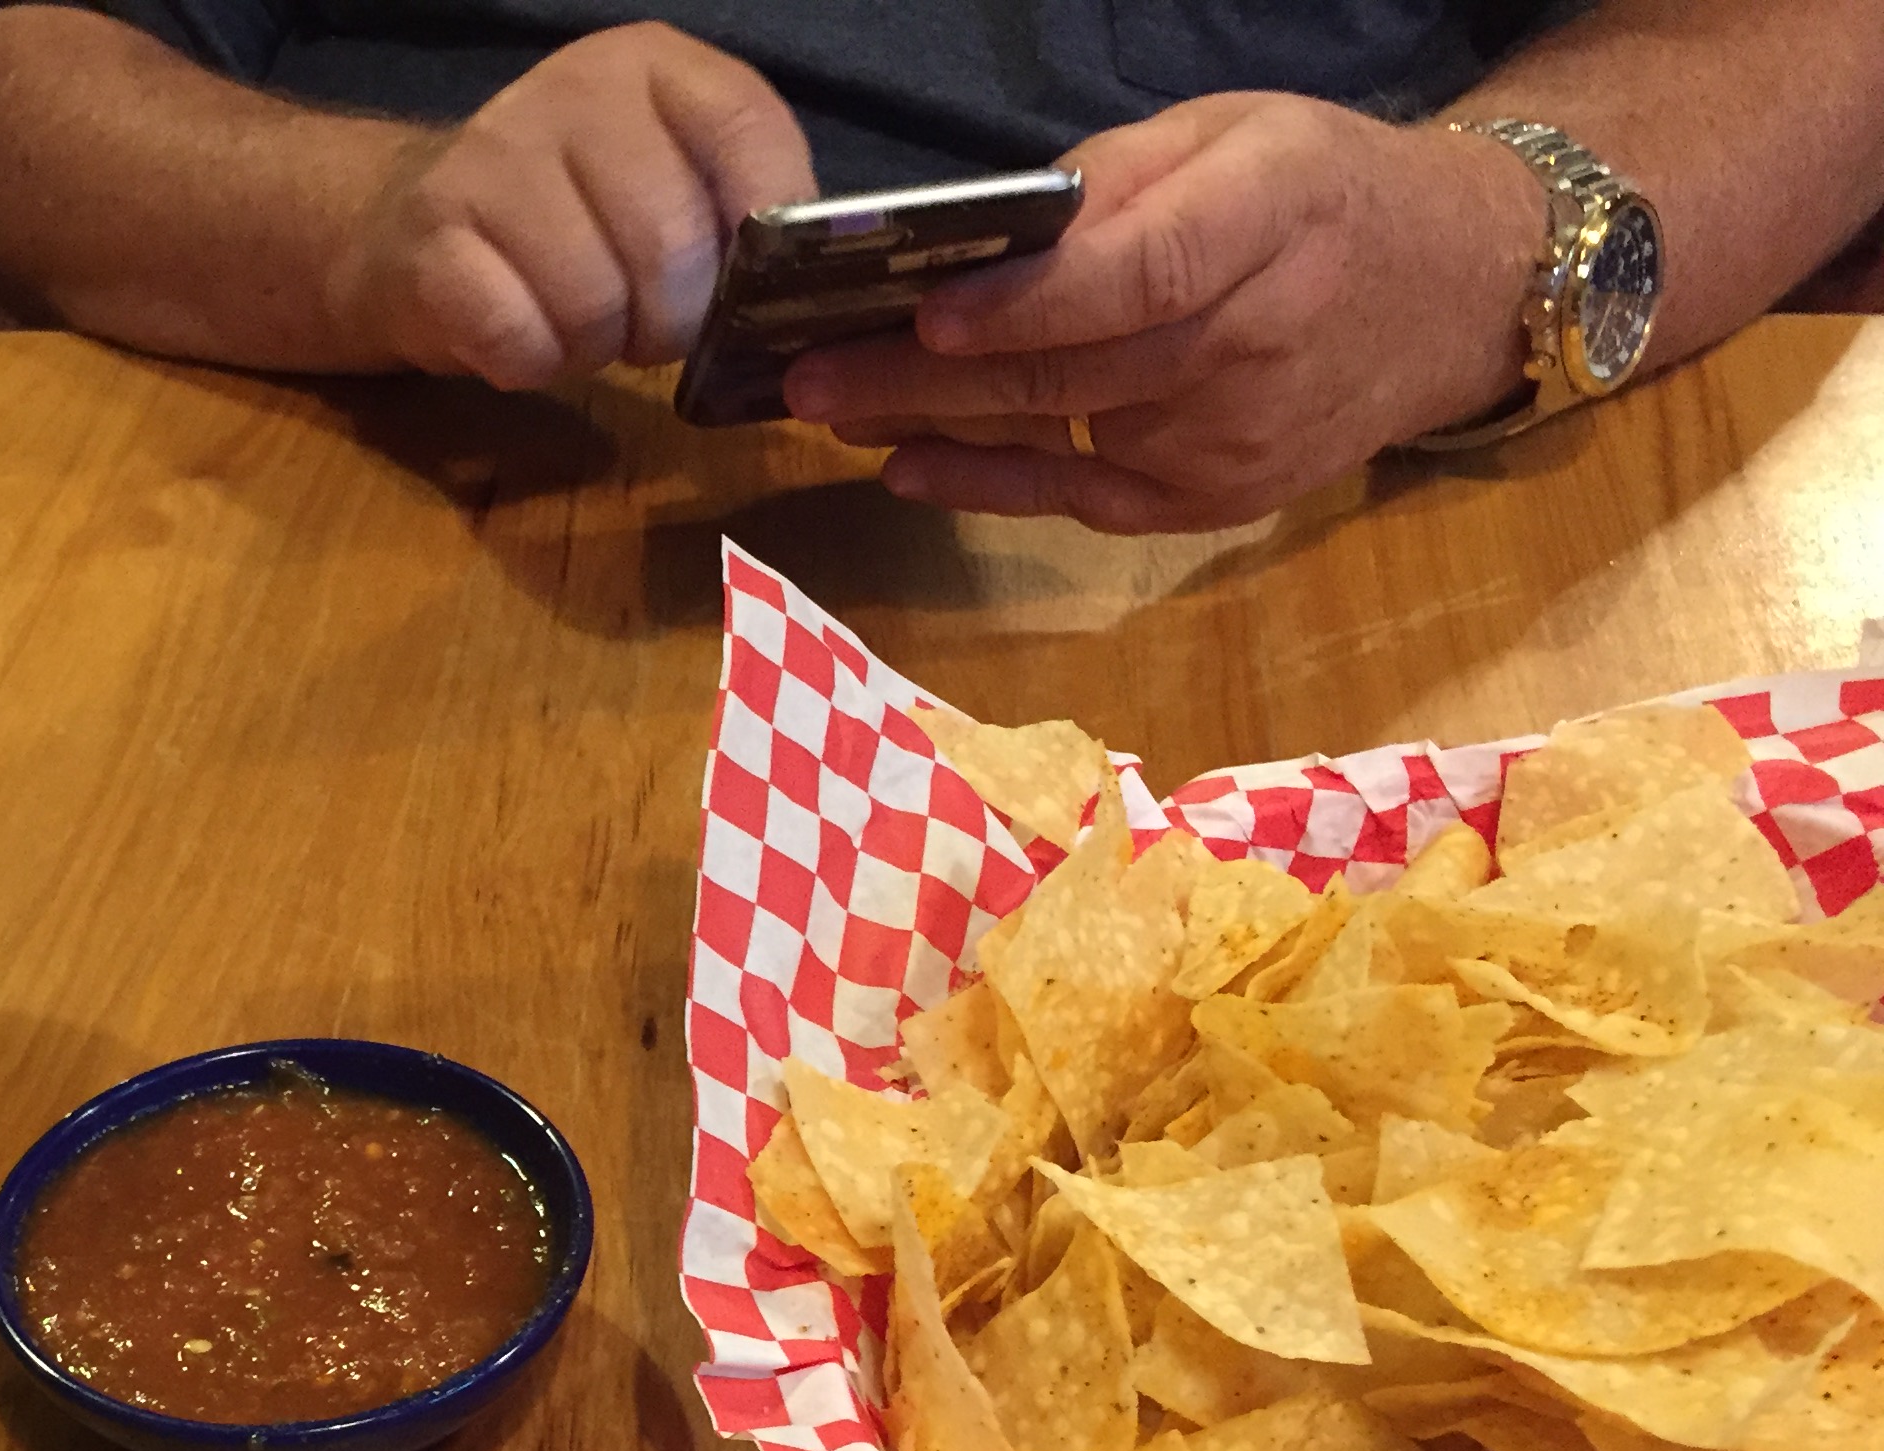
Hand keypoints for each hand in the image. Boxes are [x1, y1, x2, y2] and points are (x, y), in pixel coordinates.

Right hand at [329, 24, 813, 388]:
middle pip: (670, 241)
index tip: (752, 284)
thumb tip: (801, 285)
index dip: (767, 221)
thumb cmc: (567, 219)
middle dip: (671, 321)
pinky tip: (521, 341)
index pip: (747, 128)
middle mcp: (573, 92)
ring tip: (578, 329)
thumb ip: (731, 207)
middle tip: (646, 330)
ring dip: (596, 348)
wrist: (409, 229)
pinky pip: (518, 335)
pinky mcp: (433, 237)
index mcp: (650, 68)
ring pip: (593, 300)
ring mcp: (493, 157)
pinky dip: (531, 364)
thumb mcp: (661, 180)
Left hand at [778, 95, 1549, 531]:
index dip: (1026, 306)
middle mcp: (1257, 342)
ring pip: (1058, 435)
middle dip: (922, 377)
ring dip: (933, 424)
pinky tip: (905, 463)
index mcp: (1273, 220)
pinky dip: (984, 482)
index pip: (1137, 277)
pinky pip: (1077, 499)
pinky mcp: (1214, 505)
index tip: (924, 313)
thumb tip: (986, 240)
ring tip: (833, 404)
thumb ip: (1116, 186)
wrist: (1452, 294)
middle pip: (1069, 371)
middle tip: (807, 373)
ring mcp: (1235, 441)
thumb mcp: (1237, 136)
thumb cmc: (1321, 197)